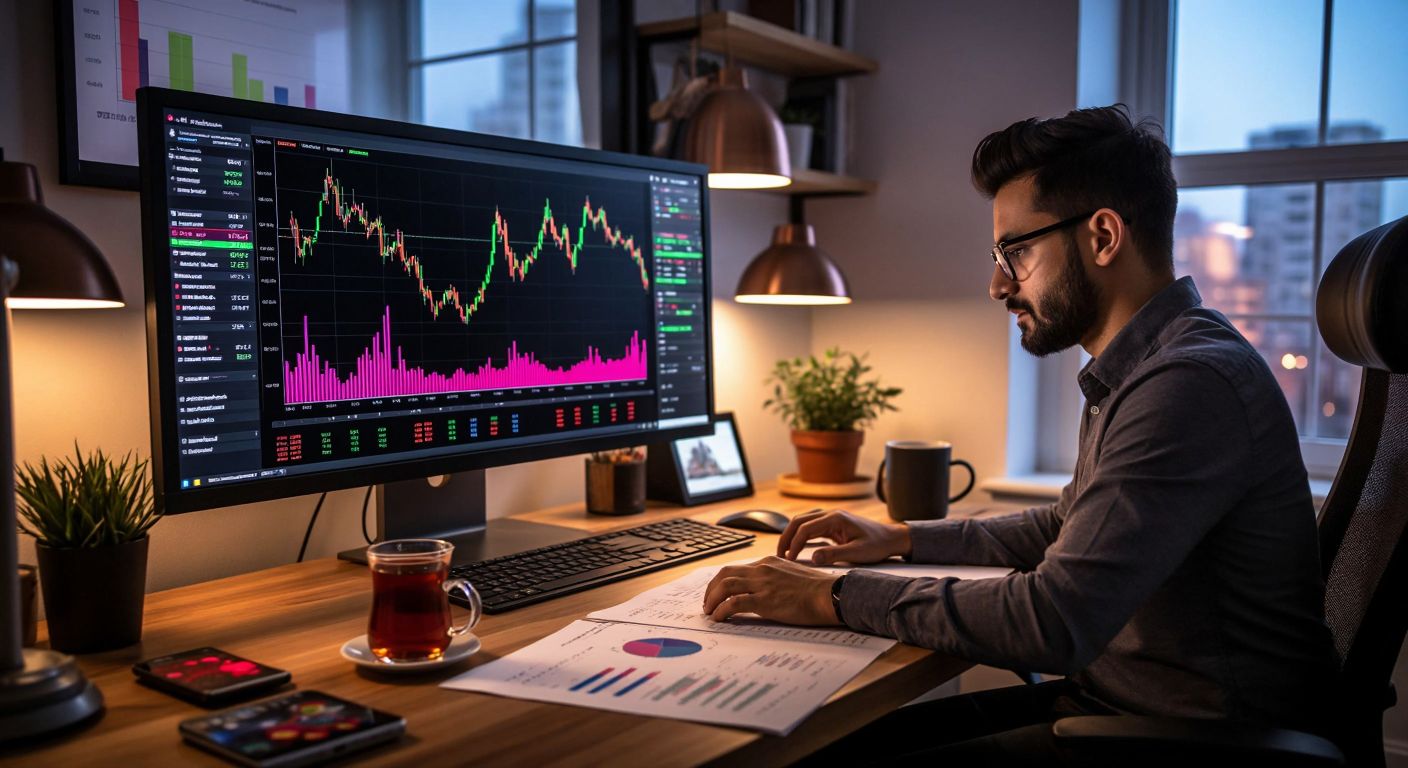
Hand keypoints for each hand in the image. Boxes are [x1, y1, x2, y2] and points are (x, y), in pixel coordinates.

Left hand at [702, 556, 839, 624]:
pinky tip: (719, 618)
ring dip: (712, 600)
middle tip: (708, 604)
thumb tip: (763, 591)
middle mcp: (762, 569)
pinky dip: (722, 611)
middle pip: (725, 574)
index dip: (721, 582)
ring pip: (725, 586)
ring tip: (710, 612)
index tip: (717, 594)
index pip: (736, 569)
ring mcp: (763, 584)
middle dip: (711, 589)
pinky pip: (734, 603)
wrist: (830, 594)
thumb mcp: (791, 575)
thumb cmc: (817, 590)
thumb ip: (775, 579)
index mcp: (768, 562)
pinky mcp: (765, 600)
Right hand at [777, 508, 910, 564]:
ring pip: (802, 523)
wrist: (891, 539)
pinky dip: (800, 537)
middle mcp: (830, 515)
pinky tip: (796, 549)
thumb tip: (813, 558)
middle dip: (786, 537)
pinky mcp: (832, 525)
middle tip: (779, 555)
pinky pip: (811, 528)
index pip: (805, 528)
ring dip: (791, 536)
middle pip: (799, 521)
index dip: (794, 544)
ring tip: (784, 553)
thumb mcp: (857, 552)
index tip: (789, 560)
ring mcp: (831, 519)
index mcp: (835, 518)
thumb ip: (835, 554)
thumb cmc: (877, 545)